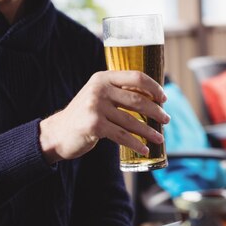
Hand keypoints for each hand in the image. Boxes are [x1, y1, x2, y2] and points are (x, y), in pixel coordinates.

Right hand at [39, 70, 168, 163]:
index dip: (154, 87)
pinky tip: (145, 149)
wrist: (58, 132)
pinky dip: (136, 144)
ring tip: (160, 137)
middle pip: (138, 100)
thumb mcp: (99, 96)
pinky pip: (122, 136)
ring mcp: (95, 107)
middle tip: (166, 120)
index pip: (136, 76)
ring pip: (132, 121)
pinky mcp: (94, 126)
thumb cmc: (85, 115)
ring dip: (149, 131)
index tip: (164, 98)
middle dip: (156, 112)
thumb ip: (119, 92)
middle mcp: (99, 89)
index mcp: (103, 78)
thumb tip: (153, 99)